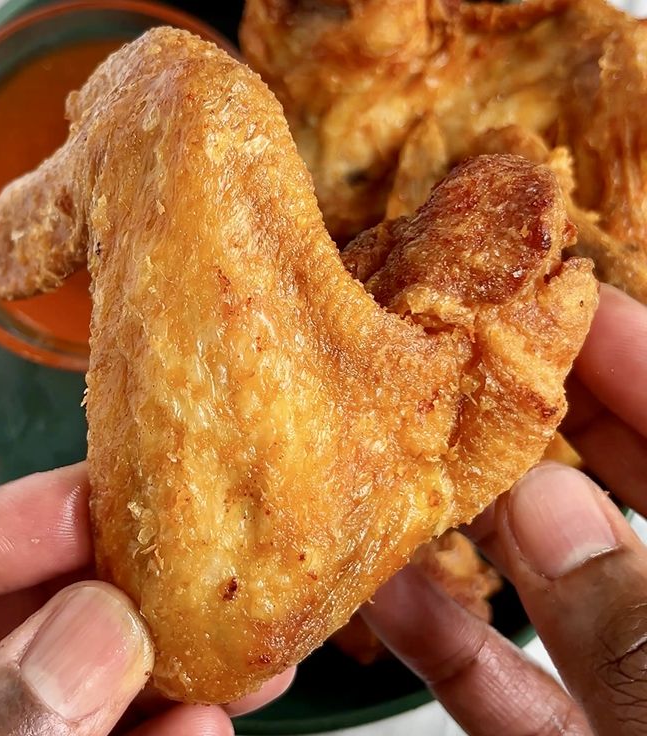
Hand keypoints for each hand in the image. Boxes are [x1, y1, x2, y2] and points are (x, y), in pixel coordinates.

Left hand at [0, 465, 292, 734]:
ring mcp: (6, 723)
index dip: (26, 511)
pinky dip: (160, 734)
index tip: (116, 491)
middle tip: (207, 557)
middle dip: (130, 587)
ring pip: (91, 678)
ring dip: (170, 666)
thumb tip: (103, 628)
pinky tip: (207, 724)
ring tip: (247, 645)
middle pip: (37, 605)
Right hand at [362, 284, 646, 734]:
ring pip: (545, 572)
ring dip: (469, 518)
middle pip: (614, 481)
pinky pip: (505, 674)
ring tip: (398, 455)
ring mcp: (624, 675)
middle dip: (533, 414)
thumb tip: (545, 504)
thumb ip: (627, 627)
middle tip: (453, 354)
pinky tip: (382, 594)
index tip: (557, 293)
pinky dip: (443, 632)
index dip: (632, 351)